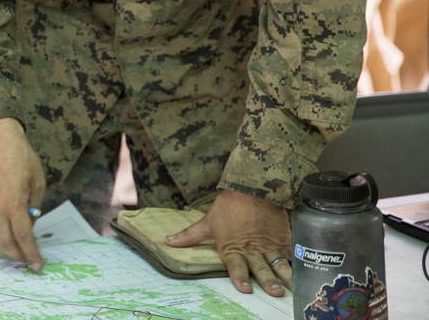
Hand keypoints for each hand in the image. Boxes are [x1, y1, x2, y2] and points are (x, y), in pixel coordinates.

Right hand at [0, 117, 46, 269]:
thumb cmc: (22, 157)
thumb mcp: (38, 181)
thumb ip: (34, 206)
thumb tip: (30, 225)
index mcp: (13, 203)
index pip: (23, 237)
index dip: (31, 253)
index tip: (38, 264)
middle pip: (5, 242)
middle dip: (17, 255)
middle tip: (28, 261)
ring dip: (6, 246)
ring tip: (18, 250)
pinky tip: (6, 233)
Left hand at [165, 189, 291, 295]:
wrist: (252, 185)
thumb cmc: (228, 205)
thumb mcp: (207, 222)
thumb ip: (189, 236)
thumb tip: (168, 242)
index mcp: (232, 248)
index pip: (235, 267)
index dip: (240, 278)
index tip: (244, 289)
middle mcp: (252, 250)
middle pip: (261, 268)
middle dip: (269, 281)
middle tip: (275, 292)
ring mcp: (269, 245)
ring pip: (279, 264)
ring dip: (286, 276)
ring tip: (294, 287)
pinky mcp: (283, 239)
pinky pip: (292, 253)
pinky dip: (299, 263)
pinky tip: (308, 272)